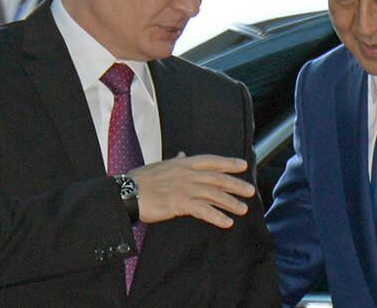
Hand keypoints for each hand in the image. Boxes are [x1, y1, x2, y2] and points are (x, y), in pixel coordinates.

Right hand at [128, 152, 254, 228]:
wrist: (126, 192)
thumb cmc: (141, 180)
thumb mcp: (161, 166)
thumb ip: (176, 161)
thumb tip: (183, 154)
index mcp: (183, 163)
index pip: (211, 160)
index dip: (228, 162)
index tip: (243, 165)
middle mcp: (187, 173)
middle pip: (217, 178)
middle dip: (236, 184)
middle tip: (250, 191)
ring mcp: (184, 187)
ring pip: (214, 194)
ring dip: (230, 202)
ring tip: (243, 209)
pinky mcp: (179, 203)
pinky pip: (203, 210)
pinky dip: (217, 216)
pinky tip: (226, 222)